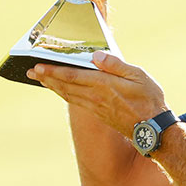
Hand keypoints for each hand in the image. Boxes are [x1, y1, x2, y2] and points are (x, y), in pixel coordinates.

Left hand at [26, 52, 167, 138]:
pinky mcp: (99, 114)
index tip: (38, 66)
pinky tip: (63, 91)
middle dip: (46, 78)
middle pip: (65, 86)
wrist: (154, 130)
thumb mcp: (139, 76)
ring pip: (68, 95)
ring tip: (41, 79)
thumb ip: (116, 65)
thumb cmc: (150, 100)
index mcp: (104, 85)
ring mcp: (96, 107)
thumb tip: (96, 55)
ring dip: (53, 86)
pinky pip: (76, 102)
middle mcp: (95, 97)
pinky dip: (65, 95)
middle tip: (30, 71)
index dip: (53, 71)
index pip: (72, 76)